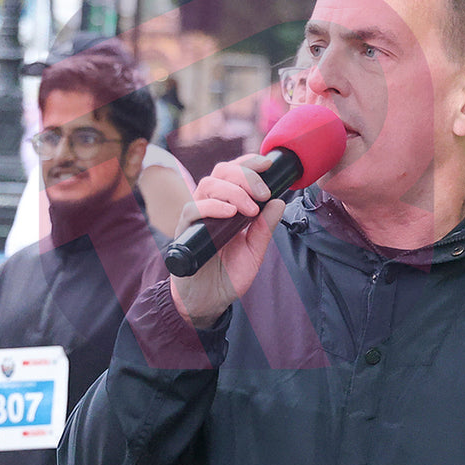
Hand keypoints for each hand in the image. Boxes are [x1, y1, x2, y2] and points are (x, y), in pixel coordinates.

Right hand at [168, 154, 285, 328]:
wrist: (208, 300)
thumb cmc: (229, 274)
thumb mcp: (255, 251)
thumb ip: (266, 228)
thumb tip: (279, 202)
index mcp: (228, 206)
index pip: (235, 173)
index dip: (249, 163)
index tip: (269, 164)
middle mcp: (211, 206)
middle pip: (221, 172)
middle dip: (245, 175)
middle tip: (263, 192)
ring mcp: (196, 217)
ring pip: (208, 185)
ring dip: (234, 191)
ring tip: (251, 209)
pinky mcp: (184, 231)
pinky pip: (193, 209)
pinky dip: (212, 206)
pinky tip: (230, 213)